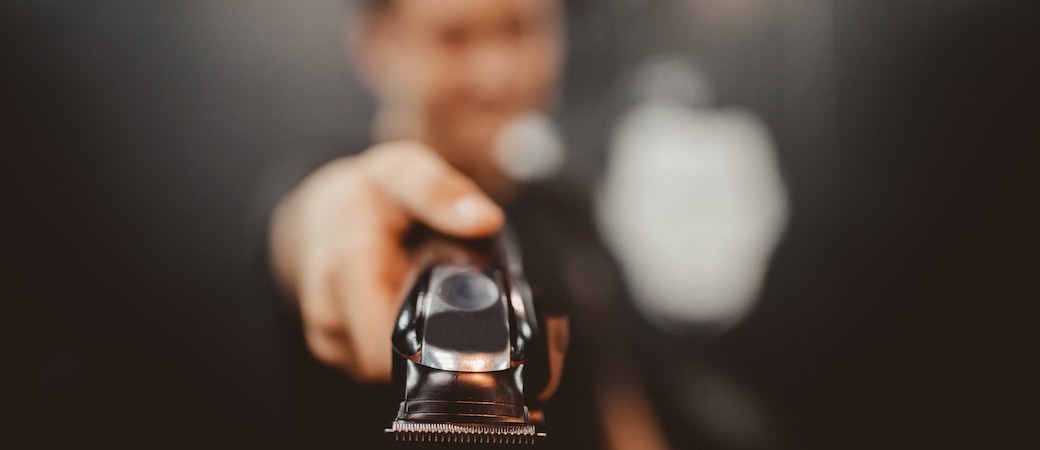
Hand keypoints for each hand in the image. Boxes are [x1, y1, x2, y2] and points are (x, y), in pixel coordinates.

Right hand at [268, 141, 503, 381]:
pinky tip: (406, 310)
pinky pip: (378, 368)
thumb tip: (483, 219)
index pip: (385, 345)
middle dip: (432, 344)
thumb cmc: (370, 193)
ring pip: (388, 371)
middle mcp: (329, 310)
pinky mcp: (334, 350)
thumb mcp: (404, 171)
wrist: (321, 211)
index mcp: (347, 267)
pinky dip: (401, 345)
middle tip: (451, 301)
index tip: (470, 331)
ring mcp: (328, 337)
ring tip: (422, 297)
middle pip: (392, 366)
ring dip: (416, 343)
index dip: (433, 349)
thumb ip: (440, 192)